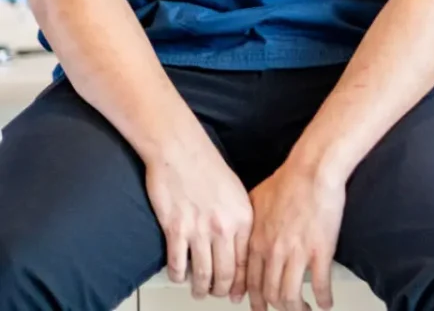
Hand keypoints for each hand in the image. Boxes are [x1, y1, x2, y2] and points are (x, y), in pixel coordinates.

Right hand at [144, 136, 253, 301]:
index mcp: (243, 218)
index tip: (237, 294)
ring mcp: (199, 230)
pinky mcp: (175, 229)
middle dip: (221, 290)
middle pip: (225, 273)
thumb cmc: (208, 168)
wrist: (181, 151)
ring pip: (202, 273)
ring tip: (198, 292)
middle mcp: (224, 227)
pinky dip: (177, 275)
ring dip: (199, 288)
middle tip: (216, 295)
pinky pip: (177, 263)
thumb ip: (240, 219)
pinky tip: (178, 277)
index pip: (246, 261)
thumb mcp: (236, 193)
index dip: (241, 283)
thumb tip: (240, 245)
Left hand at [246, 161, 346, 309]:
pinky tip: (326, 303)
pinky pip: (320, 284)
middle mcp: (272, 253)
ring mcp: (296, 254)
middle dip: (276, 308)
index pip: (250, 281)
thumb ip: (248, 221)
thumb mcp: (255, 200)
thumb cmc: (288, 179)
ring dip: (297, 309)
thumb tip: (245, 228)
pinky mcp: (320, 251)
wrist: (312, 170)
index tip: (259, 306)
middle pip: (270, 293)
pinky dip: (322, 298)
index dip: (255, 298)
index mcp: (256, 242)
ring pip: (290, 295)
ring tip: (305, 310)